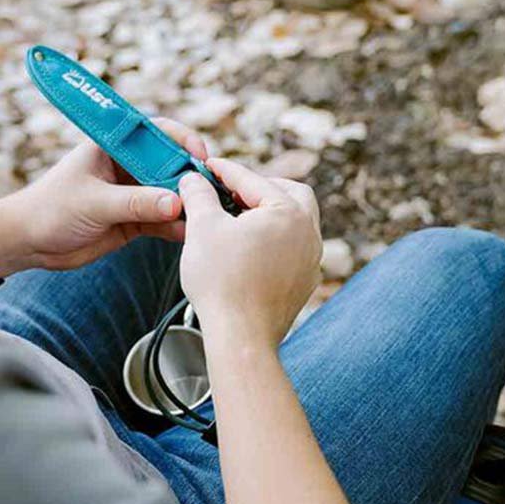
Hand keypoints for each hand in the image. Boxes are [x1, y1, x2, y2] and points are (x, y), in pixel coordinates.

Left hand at [0, 118, 207, 271]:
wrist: (27, 243)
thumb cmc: (49, 209)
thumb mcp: (93, 202)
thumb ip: (135, 203)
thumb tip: (175, 203)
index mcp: (113, 146)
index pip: (154, 132)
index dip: (180, 139)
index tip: (198, 154)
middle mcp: (126, 166)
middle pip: (169, 164)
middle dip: (189, 176)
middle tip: (206, 190)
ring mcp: (131, 193)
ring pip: (169, 194)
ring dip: (186, 204)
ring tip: (202, 215)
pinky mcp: (133, 219)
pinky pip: (162, 220)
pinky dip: (175, 226)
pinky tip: (186, 233)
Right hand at [178, 158, 321, 348]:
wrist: (241, 336)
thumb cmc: (223, 282)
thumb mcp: (203, 227)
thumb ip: (199, 195)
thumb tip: (193, 179)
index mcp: (288, 212)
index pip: (252, 180)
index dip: (225, 171)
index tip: (208, 167)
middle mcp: (309, 233)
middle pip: (291, 194)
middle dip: (261, 187)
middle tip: (233, 189)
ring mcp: (311, 260)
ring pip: (296, 222)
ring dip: (271, 214)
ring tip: (242, 217)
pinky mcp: (304, 282)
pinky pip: (293, 249)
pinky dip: (275, 240)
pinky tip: (251, 248)